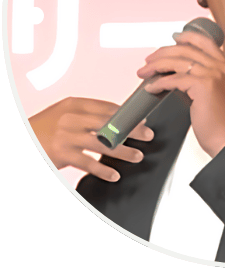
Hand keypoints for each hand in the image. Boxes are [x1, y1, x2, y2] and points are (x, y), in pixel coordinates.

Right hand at [29, 97, 153, 181]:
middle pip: (110, 123)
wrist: (22, 139)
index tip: (142, 120)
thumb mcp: (65, 113)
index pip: (108, 107)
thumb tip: (119, 117)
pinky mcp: (62, 154)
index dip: (127, 114)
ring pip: (103, 144)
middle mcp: (72, 117)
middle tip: (148, 136)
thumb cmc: (46, 127)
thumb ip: (88, 114)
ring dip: (123, 151)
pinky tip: (114, 175)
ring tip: (138, 156)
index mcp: (74, 104)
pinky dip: (103, 170)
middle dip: (132, 130)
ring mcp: (66, 136)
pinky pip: (88, 163)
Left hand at [137, 30, 224, 157]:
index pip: (206, 42)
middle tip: (150, 59)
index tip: (175, 38)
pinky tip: (152, 87)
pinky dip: (159, 82)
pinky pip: (174, 79)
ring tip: (145, 72)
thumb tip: (178, 74)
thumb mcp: (217, 93)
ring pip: (178, 62)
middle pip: (187, 50)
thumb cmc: (222, 123)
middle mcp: (221, 68)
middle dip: (164, 53)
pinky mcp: (203, 86)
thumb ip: (203, 79)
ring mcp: (213, 75)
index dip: (188, 37)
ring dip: (157, 65)